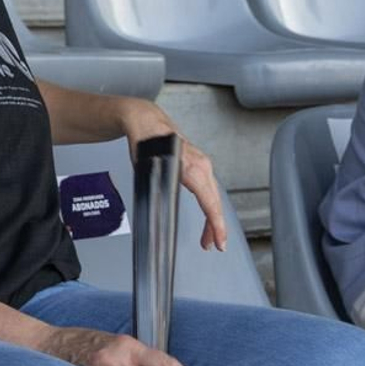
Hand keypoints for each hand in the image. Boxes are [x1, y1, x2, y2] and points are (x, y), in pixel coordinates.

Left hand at [117, 100, 226, 251]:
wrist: (145, 120)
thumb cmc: (145, 138)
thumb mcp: (145, 164)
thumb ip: (154, 183)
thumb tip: (156, 204)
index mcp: (191, 166)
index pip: (209, 200)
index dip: (215, 223)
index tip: (219, 240)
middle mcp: (201, 164)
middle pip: (214, 201)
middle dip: (215, 227)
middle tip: (213, 246)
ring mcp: (202, 163)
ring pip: (213, 196)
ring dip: (213, 218)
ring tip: (208, 238)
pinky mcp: (199, 165)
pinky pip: (209, 188)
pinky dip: (210, 205)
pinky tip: (207, 217)